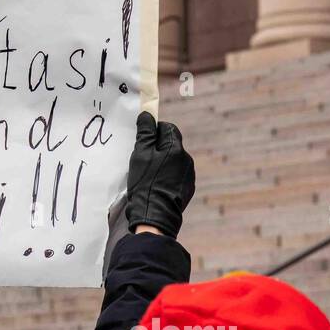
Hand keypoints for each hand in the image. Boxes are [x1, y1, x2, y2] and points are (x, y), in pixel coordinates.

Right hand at [124, 112, 194, 237]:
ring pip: (174, 160)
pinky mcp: (187, 188)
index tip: (143, 142)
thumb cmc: (146, 182)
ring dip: (163, 163)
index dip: (154, 132)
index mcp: (176, 148)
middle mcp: (186, 159)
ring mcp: (188, 175)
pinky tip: (156, 185)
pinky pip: (176, 175)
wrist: (155, 214)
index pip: (167, 128)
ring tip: (149, 176)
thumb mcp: (140, 154)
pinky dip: (167, 176)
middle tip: (143, 160)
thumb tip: (147, 114)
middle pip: (171, 144)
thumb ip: (145, 132)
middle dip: (158, 148)